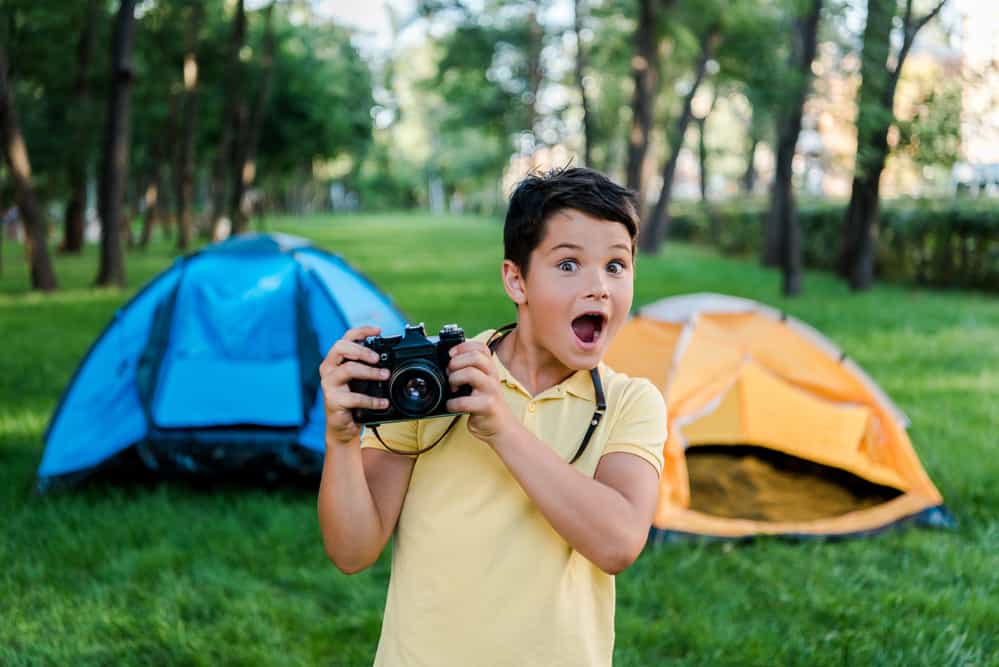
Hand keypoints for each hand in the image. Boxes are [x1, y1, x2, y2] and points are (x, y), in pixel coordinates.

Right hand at [318, 326, 391, 446]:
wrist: (343, 426)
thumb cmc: (353, 400)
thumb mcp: (360, 380)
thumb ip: (368, 367)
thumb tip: (390, 359)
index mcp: (335, 360)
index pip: (345, 338)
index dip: (361, 331)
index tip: (379, 330)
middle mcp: (329, 369)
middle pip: (340, 348)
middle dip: (362, 350)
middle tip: (378, 358)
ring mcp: (329, 384)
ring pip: (348, 370)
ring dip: (370, 372)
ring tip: (385, 375)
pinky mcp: (333, 401)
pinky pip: (355, 398)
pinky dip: (372, 400)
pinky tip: (384, 402)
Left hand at [446, 340, 512, 444]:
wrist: (500, 427)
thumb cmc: (485, 404)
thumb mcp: (480, 384)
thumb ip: (469, 371)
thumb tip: (446, 363)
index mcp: (490, 369)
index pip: (480, 347)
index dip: (463, 347)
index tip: (451, 354)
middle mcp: (493, 376)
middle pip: (475, 356)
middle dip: (456, 362)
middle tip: (449, 373)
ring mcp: (491, 391)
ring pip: (470, 373)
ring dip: (454, 379)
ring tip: (452, 389)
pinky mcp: (488, 406)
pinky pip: (464, 401)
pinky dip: (452, 404)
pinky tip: (452, 406)